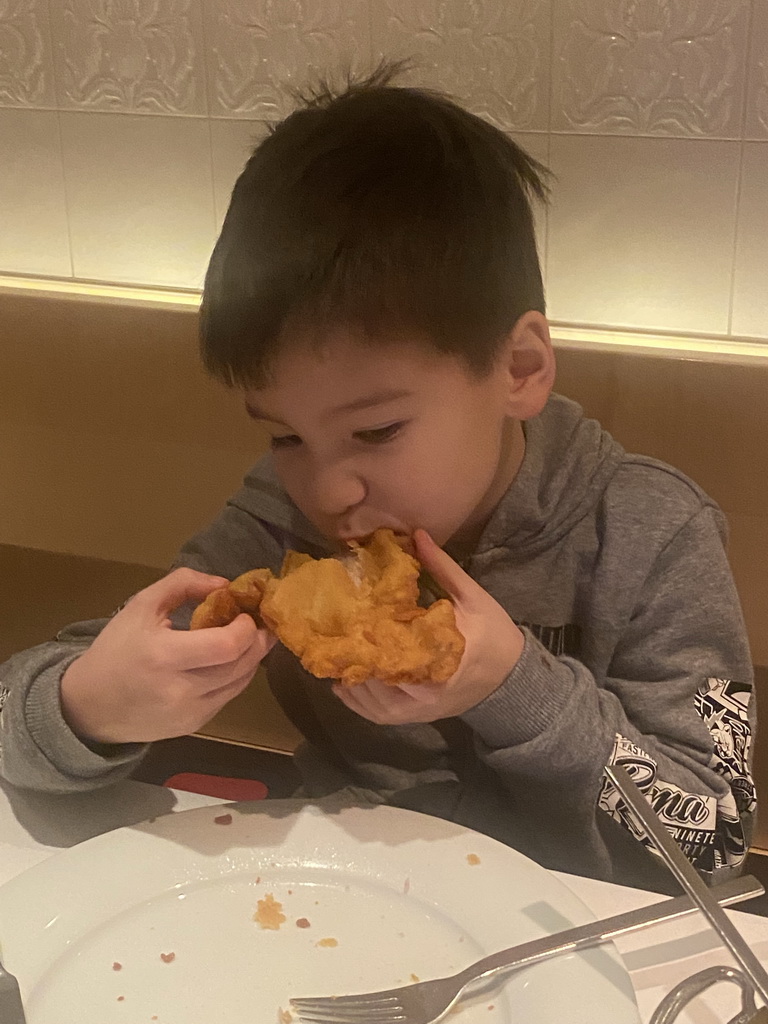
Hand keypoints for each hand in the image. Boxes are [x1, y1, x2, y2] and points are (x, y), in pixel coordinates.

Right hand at [60, 568, 275, 744]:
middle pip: (241, 665)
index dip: (247, 628)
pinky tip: (229, 661)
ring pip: (241, 683)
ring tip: (250, 638)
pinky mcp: (194, 725)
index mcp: (164, 656)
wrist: (89, 705)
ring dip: (252, 658)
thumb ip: (183, 584)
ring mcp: (190, 712)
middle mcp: (181, 689)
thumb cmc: (116, 649)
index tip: (247, 612)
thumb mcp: (142, 605)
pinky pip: (228, 697)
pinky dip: (236, 676)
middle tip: (261, 622)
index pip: (227, 645)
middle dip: (259, 641)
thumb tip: (225, 584)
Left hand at [333, 529, 523, 724]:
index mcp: (445, 658)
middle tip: (334, 633)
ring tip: (334, 655)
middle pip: (379, 679)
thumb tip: (416, 535)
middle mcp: (428, 692)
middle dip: (355, 657)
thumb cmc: (495, 635)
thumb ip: (443, 568)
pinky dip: (358, 702)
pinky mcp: (416, 718)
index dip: (371, 637)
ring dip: (351, 680)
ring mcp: (420, 710)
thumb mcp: (474, 597)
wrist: (511, 679)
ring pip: (374, 702)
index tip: (352, 618)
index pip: (399, 651)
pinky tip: (342, 683)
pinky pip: (379, 715)